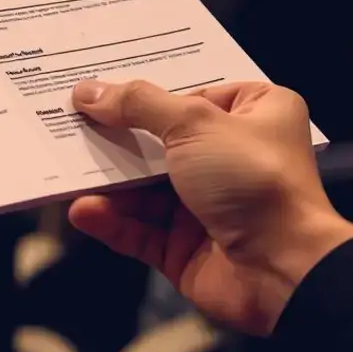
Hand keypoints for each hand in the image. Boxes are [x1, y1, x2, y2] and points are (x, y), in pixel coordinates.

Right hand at [68, 79, 352, 333]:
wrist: (286, 273)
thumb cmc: (254, 181)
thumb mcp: (194, 123)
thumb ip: (137, 105)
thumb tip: (87, 92)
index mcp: (254, 113)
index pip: (192, 90)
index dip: (147, 85)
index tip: (99, 78)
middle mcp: (232, 155)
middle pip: (159, 137)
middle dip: (115, 133)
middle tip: (67, 118)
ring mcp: (208, 203)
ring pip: (143, 185)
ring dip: (107, 180)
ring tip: (65, 167)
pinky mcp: (186, 246)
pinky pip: (140, 228)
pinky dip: (111, 218)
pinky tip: (83, 209)